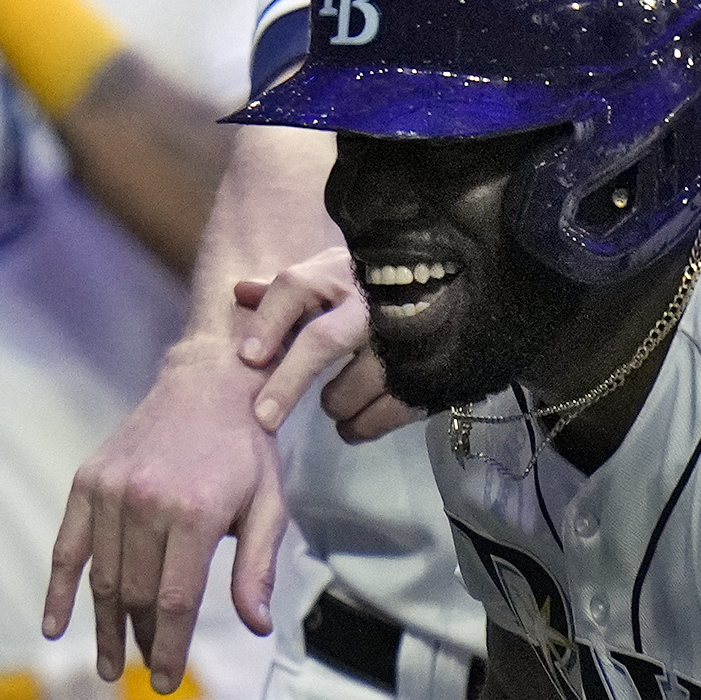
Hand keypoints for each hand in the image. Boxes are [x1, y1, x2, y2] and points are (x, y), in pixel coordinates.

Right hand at [45, 333, 286, 689]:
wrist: (208, 384)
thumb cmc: (245, 452)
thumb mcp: (268, 506)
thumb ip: (256, 567)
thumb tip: (256, 627)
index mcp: (195, 514)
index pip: (175, 600)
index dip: (169, 647)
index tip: (166, 681)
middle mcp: (146, 503)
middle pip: (137, 594)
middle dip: (142, 641)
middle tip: (147, 674)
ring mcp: (110, 492)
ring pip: (104, 578)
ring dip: (106, 626)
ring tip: (110, 665)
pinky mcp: (87, 482)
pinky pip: (66, 547)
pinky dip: (58, 589)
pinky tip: (54, 626)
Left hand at [233, 250, 422, 442]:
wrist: (462, 284)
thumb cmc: (384, 283)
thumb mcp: (339, 273)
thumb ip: (293, 290)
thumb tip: (238, 292)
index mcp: (344, 272)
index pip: (296, 288)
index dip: (269, 322)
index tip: (248, 358)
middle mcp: (372, 301)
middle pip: (322, 341)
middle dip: (289, 381)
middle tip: (265, 417)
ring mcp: (404, 336)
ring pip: (355, 384)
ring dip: (336, 404)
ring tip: (335, 409)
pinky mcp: (431, 370)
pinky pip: (390, 410)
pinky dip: (365, 425)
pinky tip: (356, 426)